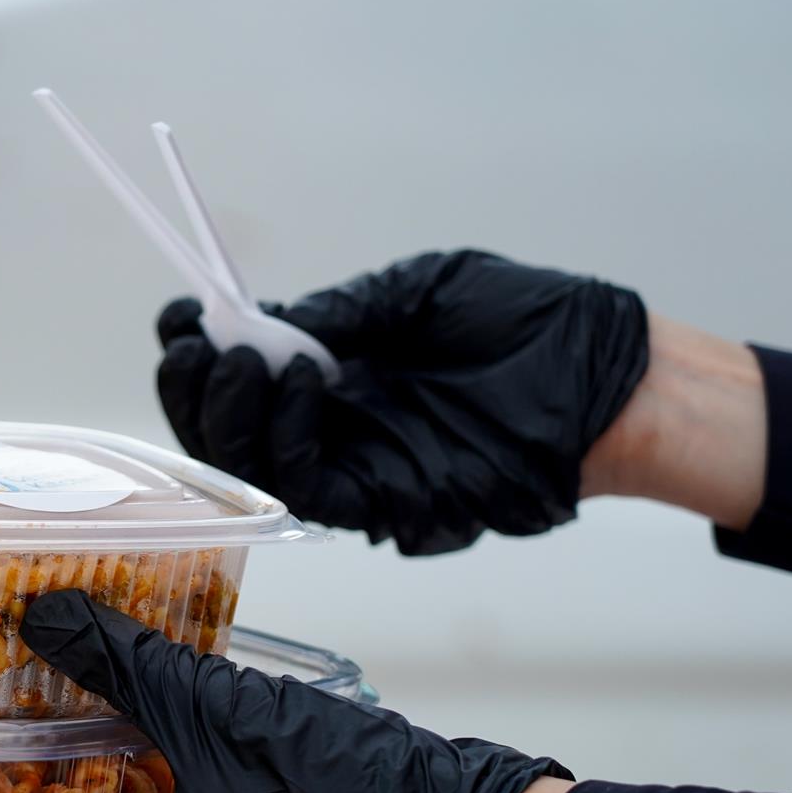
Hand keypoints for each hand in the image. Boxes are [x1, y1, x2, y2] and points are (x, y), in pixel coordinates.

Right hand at [156, 250, 648, 553]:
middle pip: (229, 427)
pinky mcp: (380, 501)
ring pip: (250, 464)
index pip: (245, 374)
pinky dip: (286, 434)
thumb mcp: (419, 291)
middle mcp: (334, 424)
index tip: (181, 317)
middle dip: (195, 388)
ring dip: (229, 411)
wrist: (610, 381)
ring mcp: (354, 465)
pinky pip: (303, 484)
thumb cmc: (532, 327)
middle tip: (192, 345)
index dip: (201, 351)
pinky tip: (304, 380)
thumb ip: (341, 311)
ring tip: (241, 358)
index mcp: (337, 370)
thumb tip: (265, 323)